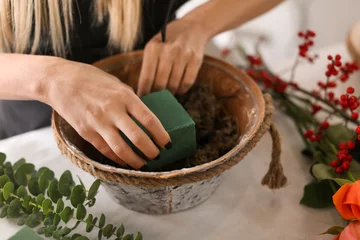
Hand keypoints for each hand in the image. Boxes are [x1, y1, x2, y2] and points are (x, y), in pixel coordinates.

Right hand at [45, 59, 170, 168]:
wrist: (59, 80)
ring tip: (143, 164)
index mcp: (125, 96)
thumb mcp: (116, 83)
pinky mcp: (86, 132)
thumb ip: (131, 100)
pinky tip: (125, 161)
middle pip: (138, 138)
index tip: (168, 143)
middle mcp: (113, 110)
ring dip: (136, 161)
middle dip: (152, 151)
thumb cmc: (91, 79)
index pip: (150, 120)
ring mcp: (98, 123)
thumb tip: (144, 117)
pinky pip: (105, 150)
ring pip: (122, 149)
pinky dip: (118, 159)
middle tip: (158, 156)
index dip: (161, 135)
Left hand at [137, 18, 208, 96]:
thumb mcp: (154, 45)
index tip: (143, 100)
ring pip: (174, 85)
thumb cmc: (169, 39)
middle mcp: (168, 51)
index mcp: (153, 48)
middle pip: (160, 84)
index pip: (146, 77)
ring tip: (167, 93)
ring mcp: (183, 55)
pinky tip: (179, 89)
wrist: (193, 27)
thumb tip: (143, 90)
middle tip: (156, 100)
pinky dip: (182, 89)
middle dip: (157, 95)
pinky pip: (187, 83)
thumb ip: (148, 65)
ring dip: (170, 93)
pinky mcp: (195, 60)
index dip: (144, 92)